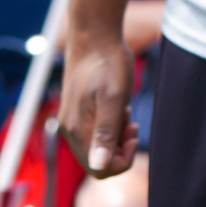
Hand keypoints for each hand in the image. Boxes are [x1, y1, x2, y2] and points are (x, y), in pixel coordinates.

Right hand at [60, 30, 139, 177]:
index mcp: (77, 130)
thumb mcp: (113, 98)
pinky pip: (97, 133)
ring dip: (118, 139)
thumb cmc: (107, 64)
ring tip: (127, 114)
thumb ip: (106, 132)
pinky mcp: (80, 111)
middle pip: (98, 162)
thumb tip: (100, 166)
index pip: (99, 170)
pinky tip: (121, 109)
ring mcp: (74, 120)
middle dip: (120, 150)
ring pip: (99, 147)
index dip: (122, 161)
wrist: (94, 36)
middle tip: (133, 125)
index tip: (134, 135)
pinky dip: (113, 127)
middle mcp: (71, 129)